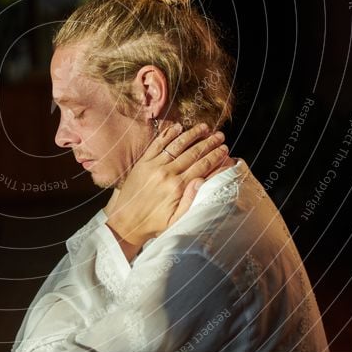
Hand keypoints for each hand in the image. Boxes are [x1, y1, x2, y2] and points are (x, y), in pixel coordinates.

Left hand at [105, 123, 229, 247]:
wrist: (126, 222)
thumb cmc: (154, 224)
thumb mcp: (176, 221)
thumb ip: (191, 201)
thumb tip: (202, 181)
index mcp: (177, 187)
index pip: (202, 166)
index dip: (215, 156)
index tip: (225, 149)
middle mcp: (166, 173)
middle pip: (193, 153)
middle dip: (209, 143)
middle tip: (220, 136)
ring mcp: (153, 165)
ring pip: (177, 145)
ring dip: (192, 134)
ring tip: (204, 127)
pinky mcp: (143, 162)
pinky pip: (157, 144)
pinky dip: (168, 134)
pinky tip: (178, 127)